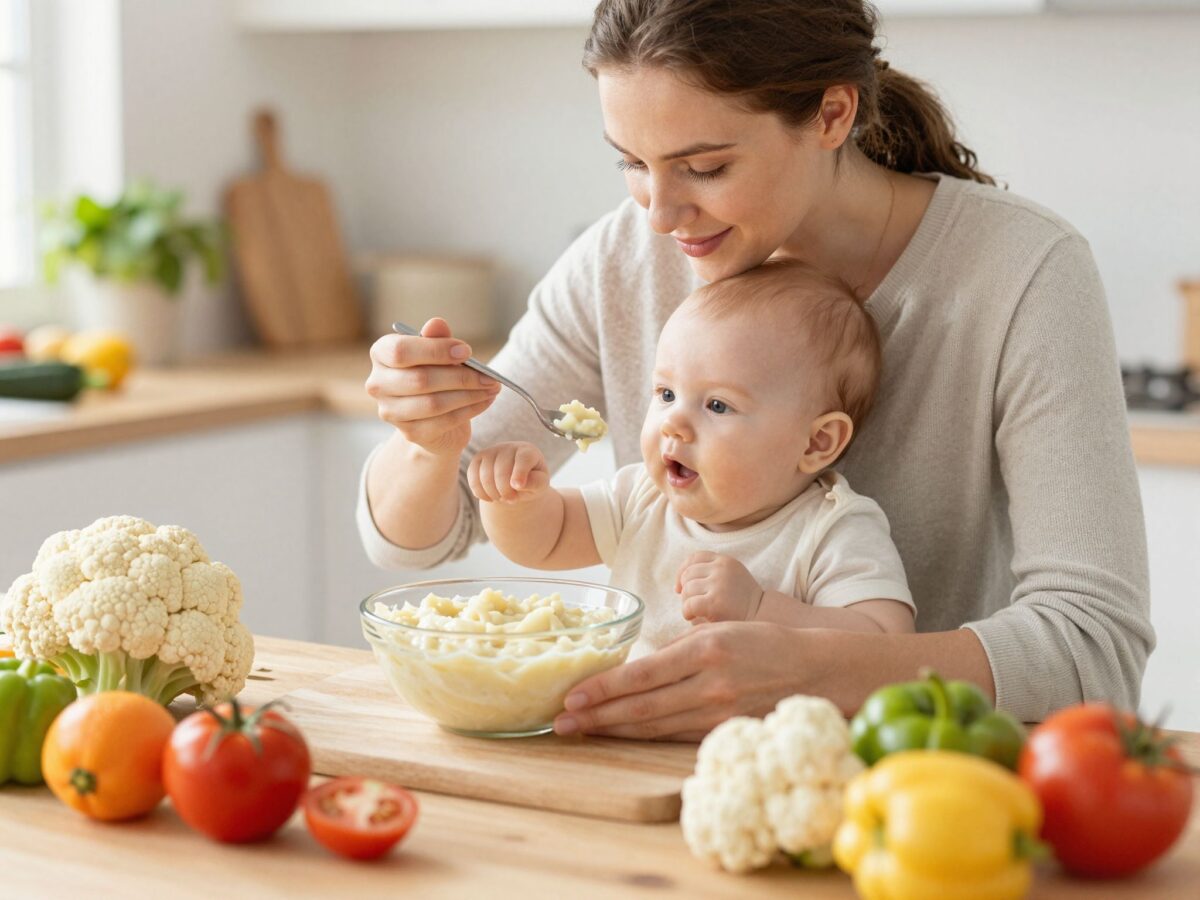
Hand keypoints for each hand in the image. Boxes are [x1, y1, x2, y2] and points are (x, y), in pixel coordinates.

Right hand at [365, 317, 501, 456]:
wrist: (434, 418)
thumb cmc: (435, 375)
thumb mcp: (438, 353)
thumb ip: (436, 339)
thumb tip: (436, 323)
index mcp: (381, 354)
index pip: (401, 351)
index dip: (435, 351)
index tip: (467, 352)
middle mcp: (378, 384)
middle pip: (420, 380)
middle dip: (461, 377)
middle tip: (489, 376)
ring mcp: (390, 412)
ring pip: (433, 404)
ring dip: (470, 395)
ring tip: (492, 387)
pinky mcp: (409, 433)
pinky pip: (444, 421)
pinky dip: (470, 410)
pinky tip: (485, 401)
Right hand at [468, 441, 549, 502]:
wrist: (516, 480)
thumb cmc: (532, 481)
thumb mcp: (541, 484)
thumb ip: (535, 483)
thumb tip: (519, 485)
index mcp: (528, 451)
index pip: (523, 459)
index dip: (519, 473)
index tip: (518, 486)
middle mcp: (509, 447)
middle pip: (502, 470)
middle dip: (505, 491)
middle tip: (512, 500)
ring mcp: (491, 451)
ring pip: (485, 475)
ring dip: (493, 493)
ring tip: (502, 498)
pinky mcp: (478, 459)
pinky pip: (473, 477)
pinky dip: (479, 492)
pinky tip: (489, 498)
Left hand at [553, 622, 814, 740]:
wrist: (815, 670)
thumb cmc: (764, 642)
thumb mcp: (721, 629)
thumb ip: (681, 650)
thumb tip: (635, 671)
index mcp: (705, 649)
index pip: (642, 674)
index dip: (603, 688)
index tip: (571, 696)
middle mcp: (709, 682)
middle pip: (641, 705)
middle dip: (596, 715)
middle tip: (560, 722)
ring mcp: (718, 711)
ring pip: (654, 725)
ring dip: (613, 729)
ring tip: (581, 731)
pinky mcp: (724, 730)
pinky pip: (675, 735)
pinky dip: (644, 735)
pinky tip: (621, 735)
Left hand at [675, 552, 763, 622]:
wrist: (763, 620)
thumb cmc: (742, 605)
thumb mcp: (730, 580)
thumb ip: (710, 575)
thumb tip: (678, 584)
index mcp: (726, 561)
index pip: (695, 557)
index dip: (682, 571)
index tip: (679, 587)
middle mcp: (722, 568)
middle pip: (688, 574)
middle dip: (685, 591)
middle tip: (692, 605)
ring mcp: (719, 584)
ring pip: (687, 590)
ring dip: (686, 603)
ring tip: (696, 613)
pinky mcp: (715, 602)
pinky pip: (689, 604)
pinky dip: (687, 612)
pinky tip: (693, 618)